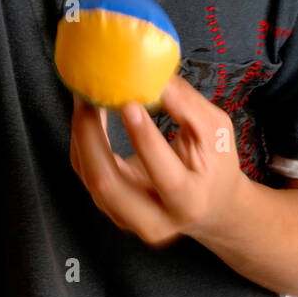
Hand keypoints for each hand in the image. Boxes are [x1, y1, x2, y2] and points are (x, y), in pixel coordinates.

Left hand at [69, 72, 246, 247]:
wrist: (210, 204)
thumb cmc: (215, 164)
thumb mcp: (216, 132)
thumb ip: (186, 105)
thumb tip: (153, 75)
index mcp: (190, 202)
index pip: (166, 178)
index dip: (145, 141)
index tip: (130, 103)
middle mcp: (155, 221)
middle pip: (108, 186)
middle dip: (91, 136)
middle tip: (90, 95)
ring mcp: (126, 218)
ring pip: (90, 177)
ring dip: (82, 133)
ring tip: (85, 96)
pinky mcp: (109, 206)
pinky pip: (86, 171)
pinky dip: (82, 138)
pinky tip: (87, 111)